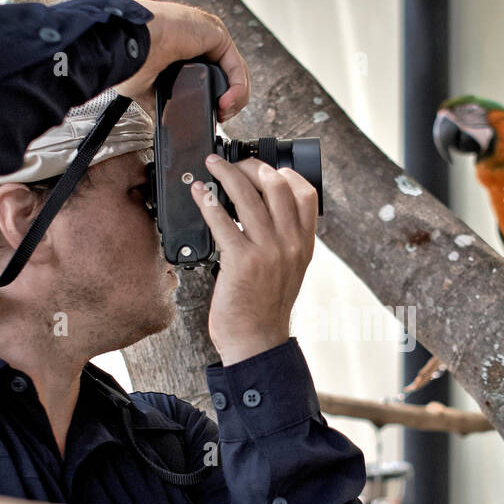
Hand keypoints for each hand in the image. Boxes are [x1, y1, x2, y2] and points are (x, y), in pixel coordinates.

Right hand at [113, 0, 249, 121]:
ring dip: (235, 99)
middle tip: (219, 117)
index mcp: (182, 49)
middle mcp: (198, 40)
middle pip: (229, 75)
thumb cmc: (127, 57)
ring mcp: (208, 35)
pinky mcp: (216, 34)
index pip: (212, 77)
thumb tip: (162, 121)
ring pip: (237, 72)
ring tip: (222, 113)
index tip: (211, 117)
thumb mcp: (146, 87)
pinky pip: (236, 66)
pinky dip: (237, 89)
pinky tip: (225, 103)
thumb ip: (160, 101)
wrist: (126, 45)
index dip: (216, 100)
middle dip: (230, 102)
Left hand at [193, 157, 317, 364]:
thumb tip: (265, 208)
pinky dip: (207, 201)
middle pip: (275, 185)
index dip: (284, 171)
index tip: (265, 165)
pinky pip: (222, 221)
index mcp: (304, 244)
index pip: (305, 194)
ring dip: (225, 173)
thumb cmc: (266, 308)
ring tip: (211, 165)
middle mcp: (290, 244)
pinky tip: (198, 194)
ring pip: (248, 196)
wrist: (257, 342)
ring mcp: (267, 252)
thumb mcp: (290, 271)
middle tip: (233, 162)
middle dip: (251, 165)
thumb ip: (286, 241)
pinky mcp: (242, 261)